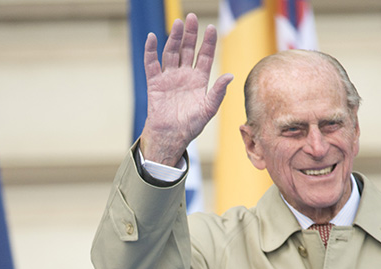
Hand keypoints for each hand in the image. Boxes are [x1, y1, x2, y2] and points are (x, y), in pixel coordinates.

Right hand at [140, 13, 233, 166]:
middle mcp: (184, 75)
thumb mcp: (208, 109)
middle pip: (187, 49)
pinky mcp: (154, 83)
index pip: (205, 56)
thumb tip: (230, 76)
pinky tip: (152, 38)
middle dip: (190, 34)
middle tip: (191, 18)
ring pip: (171, 53)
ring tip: (177, 24)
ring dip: (174, 38)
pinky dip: (150, 51)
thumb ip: (218, 92)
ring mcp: (169, 78)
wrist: (171, 137)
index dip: (208, 42)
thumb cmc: (191, 126)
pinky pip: (151, 64)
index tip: (211, 28)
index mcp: (199, 80)